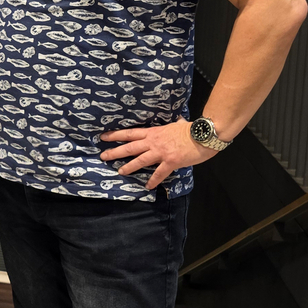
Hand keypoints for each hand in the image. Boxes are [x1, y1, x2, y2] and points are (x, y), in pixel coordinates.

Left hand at [100, 119, 216, 189]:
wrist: (203, 135)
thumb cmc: (191, 129)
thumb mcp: (178, 124)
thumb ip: (174, 124)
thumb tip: (179, 120)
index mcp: (153, 132)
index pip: (130, 133)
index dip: (116, 135)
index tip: (103, 137)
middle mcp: (153, 142)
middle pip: (130, 147)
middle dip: (115, 152)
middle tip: (103, 156)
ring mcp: (161, 152)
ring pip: (140, 160)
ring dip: (129, 166)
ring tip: (120, 172)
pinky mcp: (170, 162)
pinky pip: (159, 173)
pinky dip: (153, 180)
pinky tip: (147, 186)